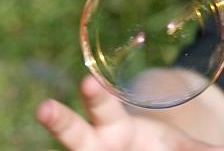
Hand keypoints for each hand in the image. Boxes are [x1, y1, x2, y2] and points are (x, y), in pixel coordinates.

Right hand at [36, 75, 223, 150]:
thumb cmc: (154, 147)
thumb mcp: (179, 147)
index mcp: (114, 127)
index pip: (101, 106)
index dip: (94, 95)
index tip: (91, 80)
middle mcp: (96, 144)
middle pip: (74, 133)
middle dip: (60, 121)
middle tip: (44, 107)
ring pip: (73, 145)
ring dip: (60, 130)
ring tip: (43, 114)